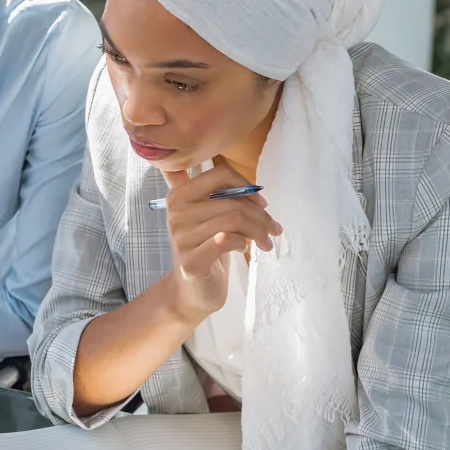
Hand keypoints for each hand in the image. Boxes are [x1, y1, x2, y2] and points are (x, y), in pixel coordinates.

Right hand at [162, 165, 281, 323]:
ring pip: (234, 219)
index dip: (245, 185)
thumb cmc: (205, 249)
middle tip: (274, 229)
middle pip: (232, 200)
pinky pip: (227, 241)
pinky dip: (243, 243)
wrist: (193, 291)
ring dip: (259, 231)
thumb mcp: (202, 215)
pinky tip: (246, 249)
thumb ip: (200, 188)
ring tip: (267, 241)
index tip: (261, 203)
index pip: (219, 174)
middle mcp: (175, 214)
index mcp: (178, 196)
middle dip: (261, 215)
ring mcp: (181, 238)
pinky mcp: (191, 261)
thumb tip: (198, 158)